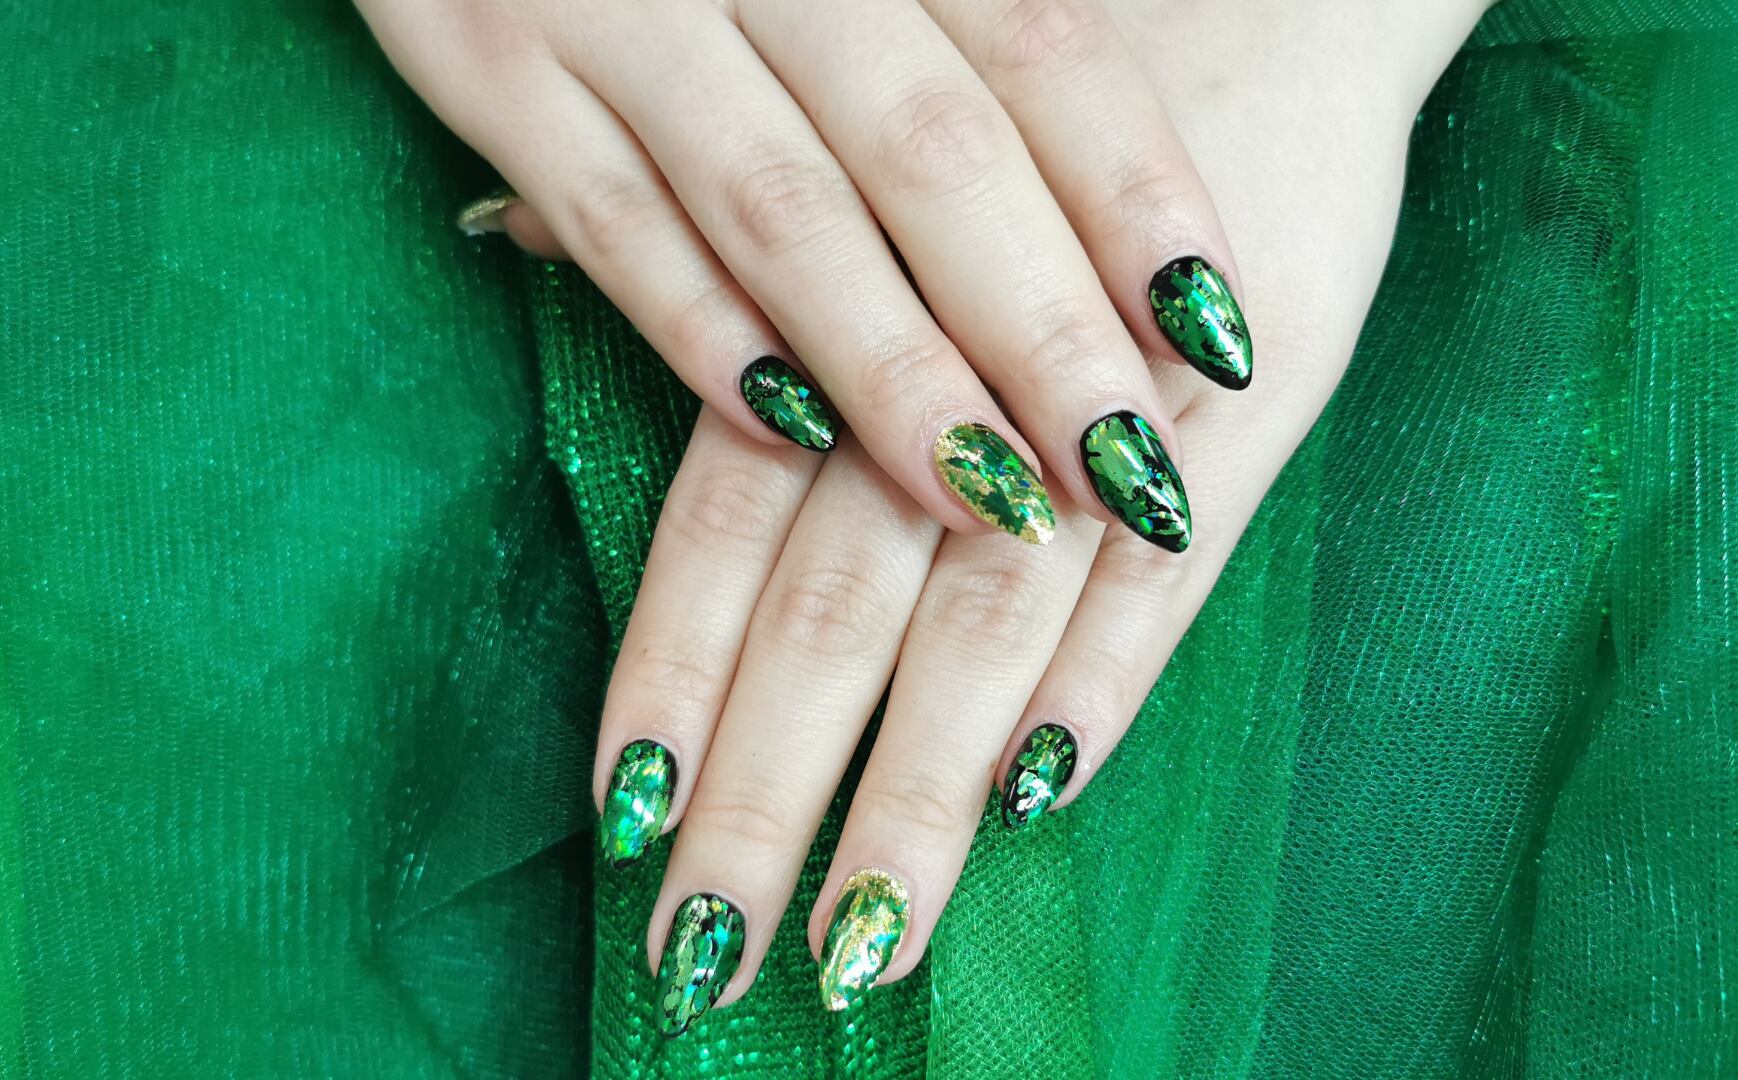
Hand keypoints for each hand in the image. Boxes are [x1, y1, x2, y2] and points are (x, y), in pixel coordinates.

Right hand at [359, 0, 1254, 554]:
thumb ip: (957, 40)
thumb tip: (1114, 234)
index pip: (1045, 53)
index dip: (1137, 198)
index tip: (1218, 334)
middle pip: (933, 153)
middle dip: (1042, 327)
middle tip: (1131, 470)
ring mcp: (619, 6)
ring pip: (784, 208)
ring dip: (893, 367)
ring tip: (991, 498)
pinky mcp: (488, 64)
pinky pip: (613, 224)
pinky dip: (701, 332)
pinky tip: (789, 433)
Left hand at [581, 0, 1492, 1035]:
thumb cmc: (1018, 82)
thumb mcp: (829, 131)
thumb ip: (683, 226)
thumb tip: (501, 231)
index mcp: (835, 324)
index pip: (724, 538)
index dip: (674, 684)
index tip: (625, 823)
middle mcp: (947, 384)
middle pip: (831, 618)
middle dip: (766, 796)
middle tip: (712, 956)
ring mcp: (1097, 410)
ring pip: (979, 633)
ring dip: (916, 795)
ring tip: (868, 936)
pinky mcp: (1236, 423)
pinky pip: (1160, 583)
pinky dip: (1099, 690)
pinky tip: (1036, 798)